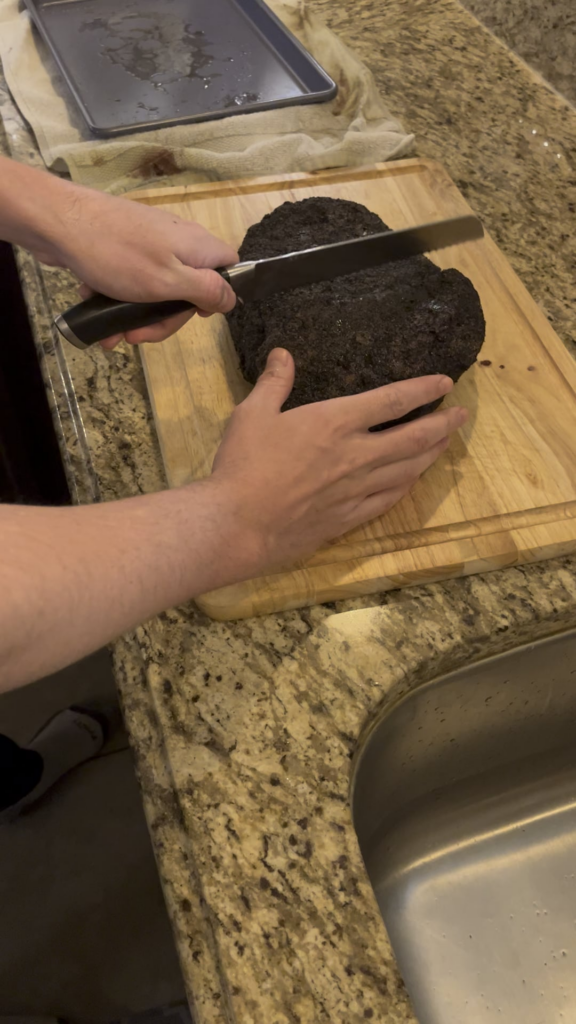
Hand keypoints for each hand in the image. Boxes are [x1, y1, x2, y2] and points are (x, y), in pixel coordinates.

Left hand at [38, 181, 238, 348]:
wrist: (60, 223)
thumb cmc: (119, 255)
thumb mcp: (169, 281)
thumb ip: (206, 290)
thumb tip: (233, 298)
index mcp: (197, 247)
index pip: (228, 267)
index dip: (217, 295)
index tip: (194, 314)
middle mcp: (178, 242)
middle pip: (187, 289)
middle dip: (161, 319)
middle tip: (136, 335)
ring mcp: (150, 245)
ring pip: (155, 290)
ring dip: (134, 317)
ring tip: (111, 334)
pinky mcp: (124, 248)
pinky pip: (131, 281)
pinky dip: (117, 299)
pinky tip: (97, 309)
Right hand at [209, 349, 467, 572]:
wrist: (239, 523)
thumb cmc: (243, 465)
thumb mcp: (252, 414)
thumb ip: (274, 383)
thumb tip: (283, 354)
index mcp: (335, 422)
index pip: (392, 400)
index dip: (423, 390)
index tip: (445, 384)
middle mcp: (356, 455)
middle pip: (413, 437)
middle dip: (443, 424)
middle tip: (462, 415)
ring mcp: (356, 489)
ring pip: (408, 469)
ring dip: (431, 454)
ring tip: (446, 443)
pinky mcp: (348, 517)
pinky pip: (388, 499)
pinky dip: (406, 486)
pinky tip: (413, 481)